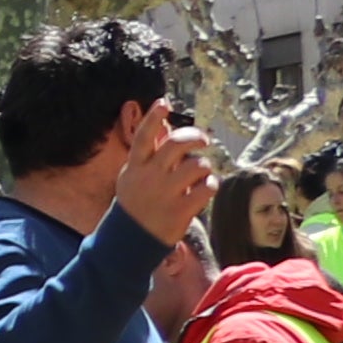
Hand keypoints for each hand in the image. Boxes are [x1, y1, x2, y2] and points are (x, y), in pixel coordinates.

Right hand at [113, 110, 218, 250]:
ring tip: (200, 174)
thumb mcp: (134, 175)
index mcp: (136, 166)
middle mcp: (150, 177)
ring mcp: (165, 194)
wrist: (131, 238)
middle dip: (195, 137)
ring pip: (197, 165)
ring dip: (204, 167)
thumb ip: (150, 151)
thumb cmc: (136, 201)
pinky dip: (211, 184)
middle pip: (176, 144)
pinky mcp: (181, 210)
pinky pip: (208, 187)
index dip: (154, 118)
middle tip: (203, 139)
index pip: (144, 137)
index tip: (164, 103)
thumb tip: (163, 124)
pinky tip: (205, 189)